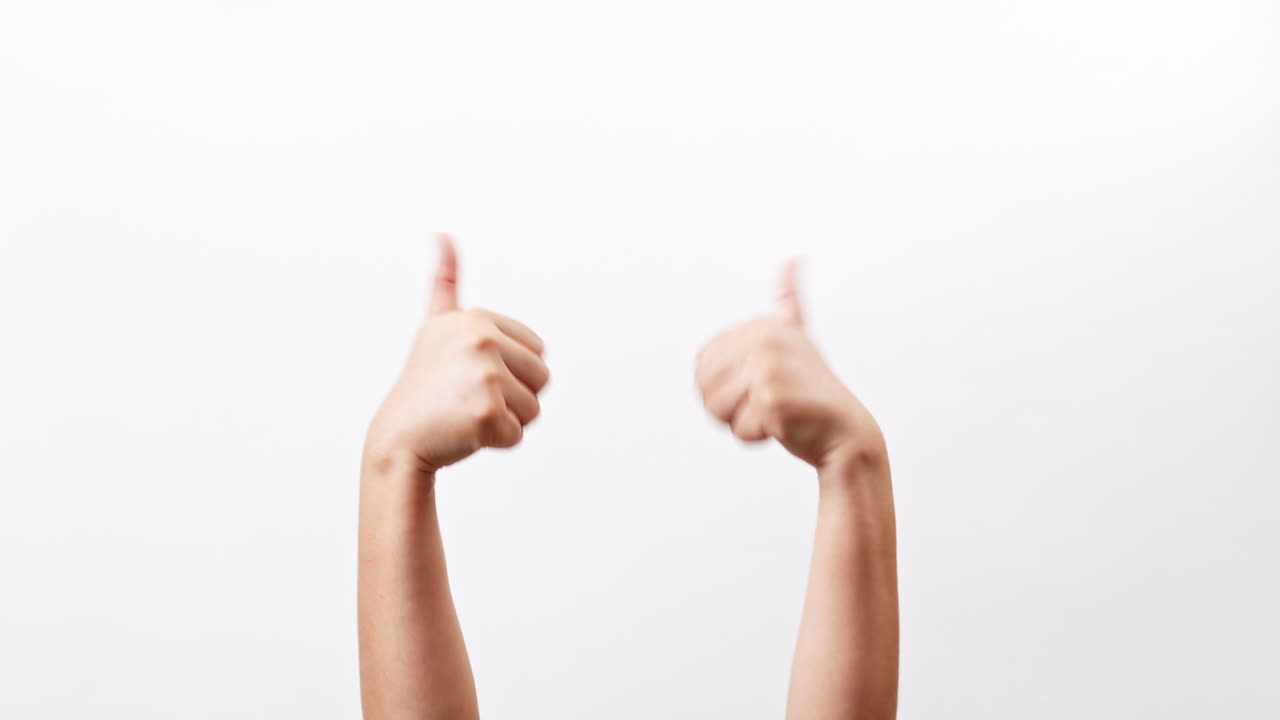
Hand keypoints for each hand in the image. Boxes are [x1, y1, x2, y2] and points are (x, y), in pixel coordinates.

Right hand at [365, 234, 549, 474]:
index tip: (470, 373)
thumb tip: (442, 234)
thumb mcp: (436, 326)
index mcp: (477, 318)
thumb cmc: (424, 385)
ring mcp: (484, 376)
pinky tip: (464, 433)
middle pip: (542, 378)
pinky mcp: (486, 414)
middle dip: (513, 397)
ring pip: (533, 409)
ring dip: (506, 420)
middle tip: (469, 398)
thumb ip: (444, 282)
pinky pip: (517, 435)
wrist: (397, 439)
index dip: (511, 372)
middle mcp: (480, 340)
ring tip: (465, 413)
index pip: (537, 352)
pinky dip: (495, 442)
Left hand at [694, 259, 883, 473]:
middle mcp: (765, 339)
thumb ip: (789, 302)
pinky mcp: (772, 397)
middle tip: (768, 403)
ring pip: (716, 408)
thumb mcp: (797, 338)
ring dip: (742, 422)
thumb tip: (793, 259)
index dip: (724, 388)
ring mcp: (768, 366)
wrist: (847, 432)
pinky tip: (785, 424)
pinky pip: (738, 428)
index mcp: (762, 325)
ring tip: (777, 412)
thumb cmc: (813, 392)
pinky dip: (757, 436)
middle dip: (729, 407)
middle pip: (703, 387)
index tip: (762, 386)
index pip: (702, 366)